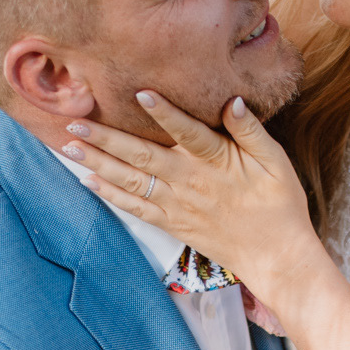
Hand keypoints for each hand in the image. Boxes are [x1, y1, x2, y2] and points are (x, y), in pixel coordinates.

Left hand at [59, 94, 320, 306]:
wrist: (276, 256)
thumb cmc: (280, 204)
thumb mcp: (276, 161)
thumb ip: (251, 130)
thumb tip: (232, 101)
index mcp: (217, 161)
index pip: (187, 132)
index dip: (164, 113)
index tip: (140, 93)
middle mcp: (190, 182)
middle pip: (142, 156)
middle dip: (106, 138)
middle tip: (75, 123)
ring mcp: (177, 205)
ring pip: (131, 181)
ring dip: (98, 163)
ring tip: (70, 147)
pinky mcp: (173, 223)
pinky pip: (135, 209)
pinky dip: (110, 195)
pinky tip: (88, 181)